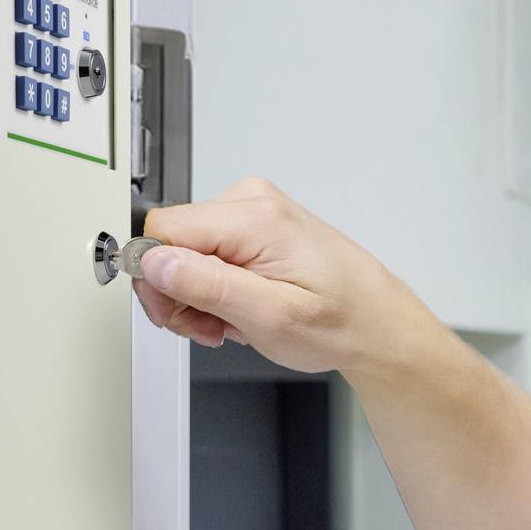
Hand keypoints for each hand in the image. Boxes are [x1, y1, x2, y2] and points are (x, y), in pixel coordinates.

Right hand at [135, 178, 436, 378]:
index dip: (157, 279)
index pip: (162, 228)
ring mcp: (255, 211)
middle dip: (178, 292)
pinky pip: (208, 252)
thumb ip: (207, 285)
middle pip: (170, 240)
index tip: (177, 314)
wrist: (377, 324)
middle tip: (207, 327)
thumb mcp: (270, 317)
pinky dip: (213, 287)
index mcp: (254, 217)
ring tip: (230, 322)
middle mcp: (252, 202)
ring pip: (185, 250)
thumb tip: (153, 261)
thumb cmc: (341, 322)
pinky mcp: (256, 226)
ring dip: (196, 295)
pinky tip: (237, 308)